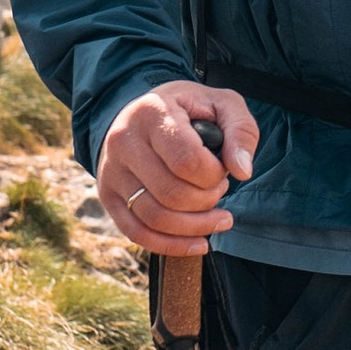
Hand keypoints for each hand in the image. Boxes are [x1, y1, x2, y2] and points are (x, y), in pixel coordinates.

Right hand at [96, 84, 258, 255]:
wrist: (143, 112)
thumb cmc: (189, 109)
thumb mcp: (222, 104)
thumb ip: (241, 132)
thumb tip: (242, 172)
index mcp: (152, 113)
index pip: (186, 160)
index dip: (214, 175)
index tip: (222, 168)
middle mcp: (123, 142)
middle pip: (172, 194)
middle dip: (208, 200)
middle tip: (219, 188)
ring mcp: (111, 171)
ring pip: (155, 218)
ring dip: (196, 226)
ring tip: (216, 215)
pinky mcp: (108, 195)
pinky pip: (137, 233)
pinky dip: (171, 245)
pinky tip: (199, 243)